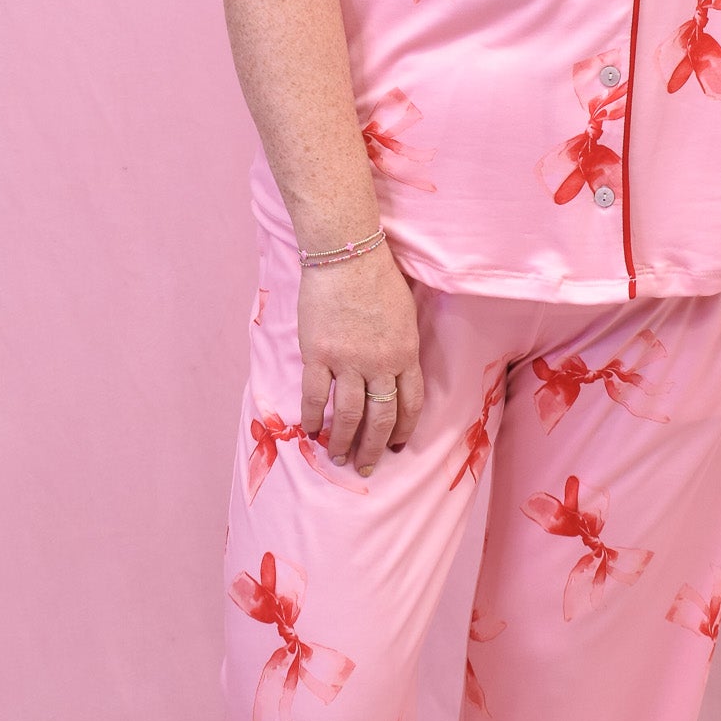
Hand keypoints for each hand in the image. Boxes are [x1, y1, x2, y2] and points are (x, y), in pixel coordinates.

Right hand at [295, 243, 424, 477]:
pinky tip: (310, 430)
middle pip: (380, 417)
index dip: (403, 429)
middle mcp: (380, 363)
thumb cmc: (377, 276)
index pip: (409, 403)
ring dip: (344, 440)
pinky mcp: (318, 354)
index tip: (395, 446)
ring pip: (349, 414)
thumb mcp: (405, 312)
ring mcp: (348, 361)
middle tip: (366, 467)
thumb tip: (396, 370)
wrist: (346, 253)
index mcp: (405, 353)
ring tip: (337, 456)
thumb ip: (402, 345)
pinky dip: (312, 416)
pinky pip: (315, 395)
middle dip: (373, 447)